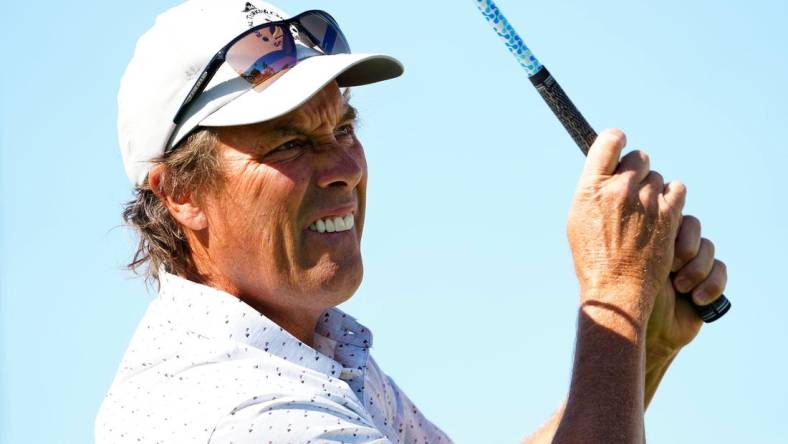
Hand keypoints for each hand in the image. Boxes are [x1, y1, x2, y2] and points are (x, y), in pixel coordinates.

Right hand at [567, 129, 686, 327]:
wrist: (616, 288)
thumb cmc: (592, 257)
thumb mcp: (578, 218)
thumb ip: (593, 190)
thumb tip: (607, 170)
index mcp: (591, 188)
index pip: (609, 141)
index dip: (616, 140)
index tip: (619, 144)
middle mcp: (619, 189)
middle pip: (638, 157)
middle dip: (636, 169)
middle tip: (630, 188)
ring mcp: (647, 201)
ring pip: (657, 176)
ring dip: (652, 188)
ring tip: (643, 210)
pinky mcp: (669, 215)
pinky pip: (677, 189)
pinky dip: (671, 198)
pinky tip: (661, 212)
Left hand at [647, 216, 727, 352]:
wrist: (651, 334)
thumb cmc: (633, 300)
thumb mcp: (638, 267)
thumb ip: (647, 240)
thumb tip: (657, 213)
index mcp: (650, 237)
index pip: (670, 213)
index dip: (672, 229)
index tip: (662, 252)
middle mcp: (671, 245)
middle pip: (693, 224)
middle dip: (686, 248)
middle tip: (672, 269)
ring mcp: (691, 261)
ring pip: (708, 247)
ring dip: (697, 270)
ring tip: (681, 290)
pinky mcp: (708, 279)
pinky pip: (720, 268)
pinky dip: (712, 284)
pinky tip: (696, 300)